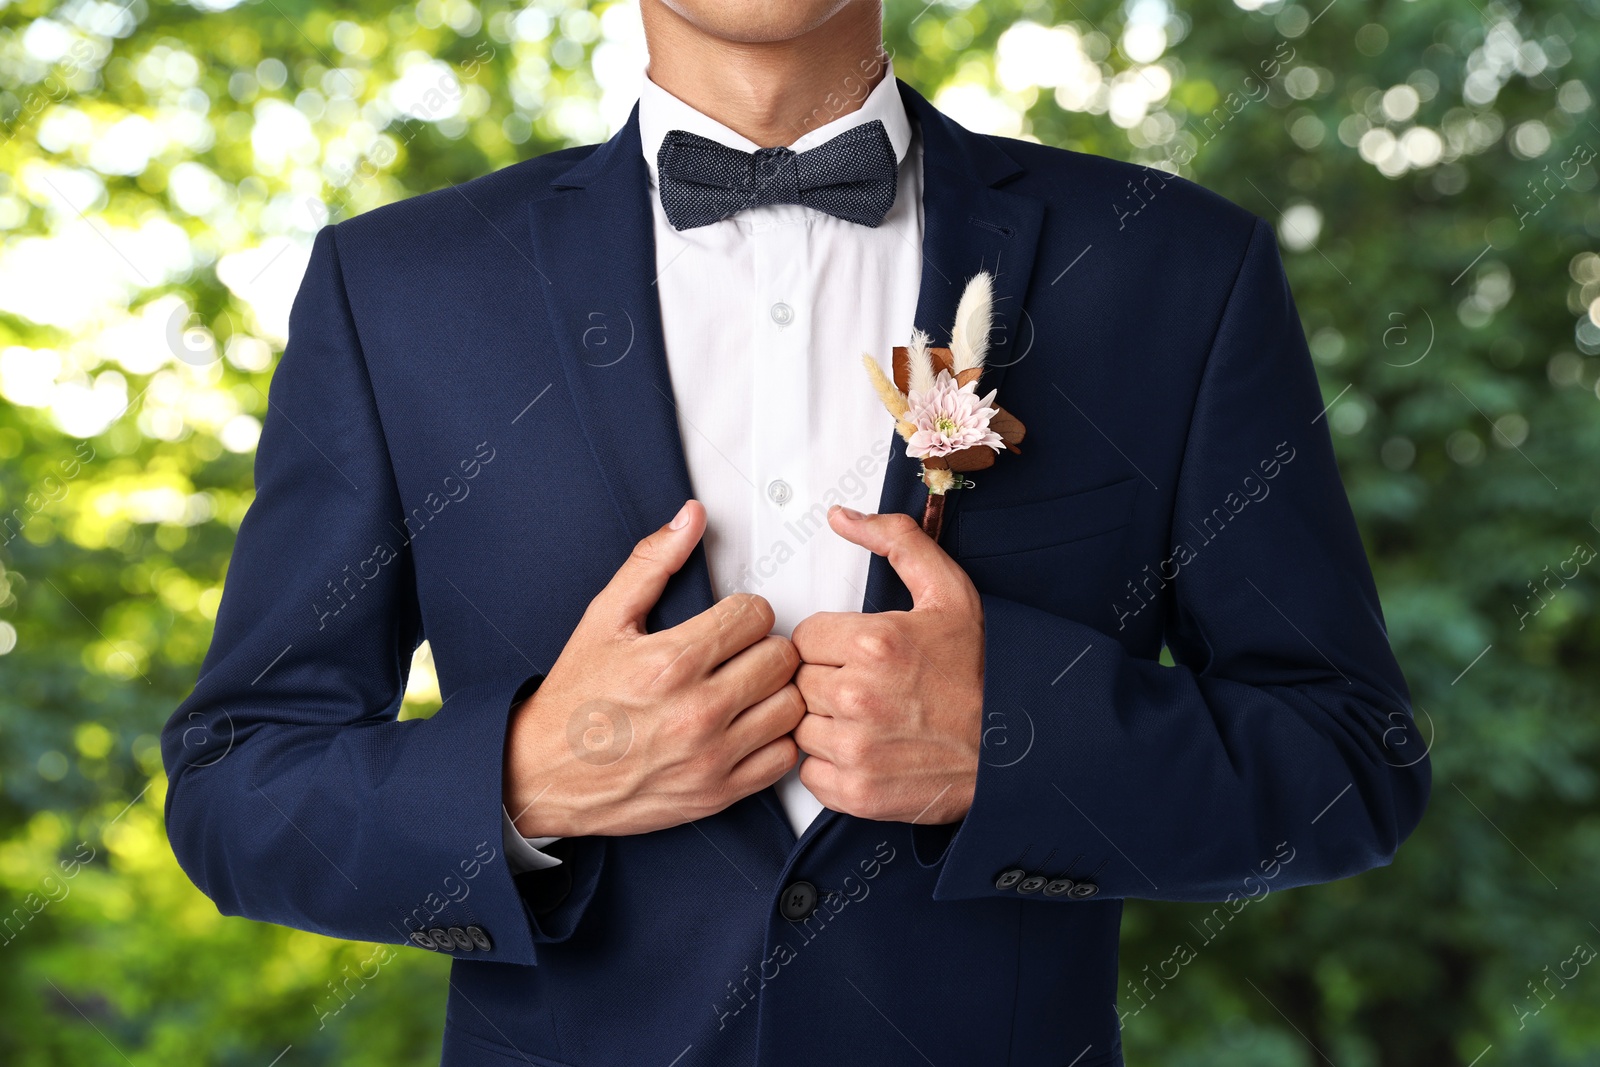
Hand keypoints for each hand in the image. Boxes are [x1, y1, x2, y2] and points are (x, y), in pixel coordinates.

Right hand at [503, 500, 802, 837]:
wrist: (544, 775)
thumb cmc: (574, 698)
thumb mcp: (603, 619)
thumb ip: (652, 563)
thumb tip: (690, 518)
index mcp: (671, 662)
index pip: (756, 614)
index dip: (745, 611)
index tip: (730, 622)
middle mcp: (697, 712)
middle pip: (782, 658)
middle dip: (763, 647)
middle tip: (740, 653)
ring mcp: (711, 757)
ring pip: (792, 708)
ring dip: (776, 693)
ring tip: (748, 688)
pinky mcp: (718, 793)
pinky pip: (783, 758)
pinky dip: (774, 740)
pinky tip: (748, 726)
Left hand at [790, 506, 983, 825]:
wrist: (1020, 748)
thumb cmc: (984, 671)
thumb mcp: (948, 591)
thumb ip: (894, 541)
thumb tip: (842, 517)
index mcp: (874, 643)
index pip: (804, 638)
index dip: (830, 645)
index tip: (859, 654)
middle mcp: (859, 696)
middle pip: (799, 681)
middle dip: (827, 680)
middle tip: (868, 687)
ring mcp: (856, 749)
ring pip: (800, 727)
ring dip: (825, 724)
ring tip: (869, 719)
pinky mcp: (857, 793)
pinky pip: (809, 772)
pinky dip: (830, 766)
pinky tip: (867, 750)